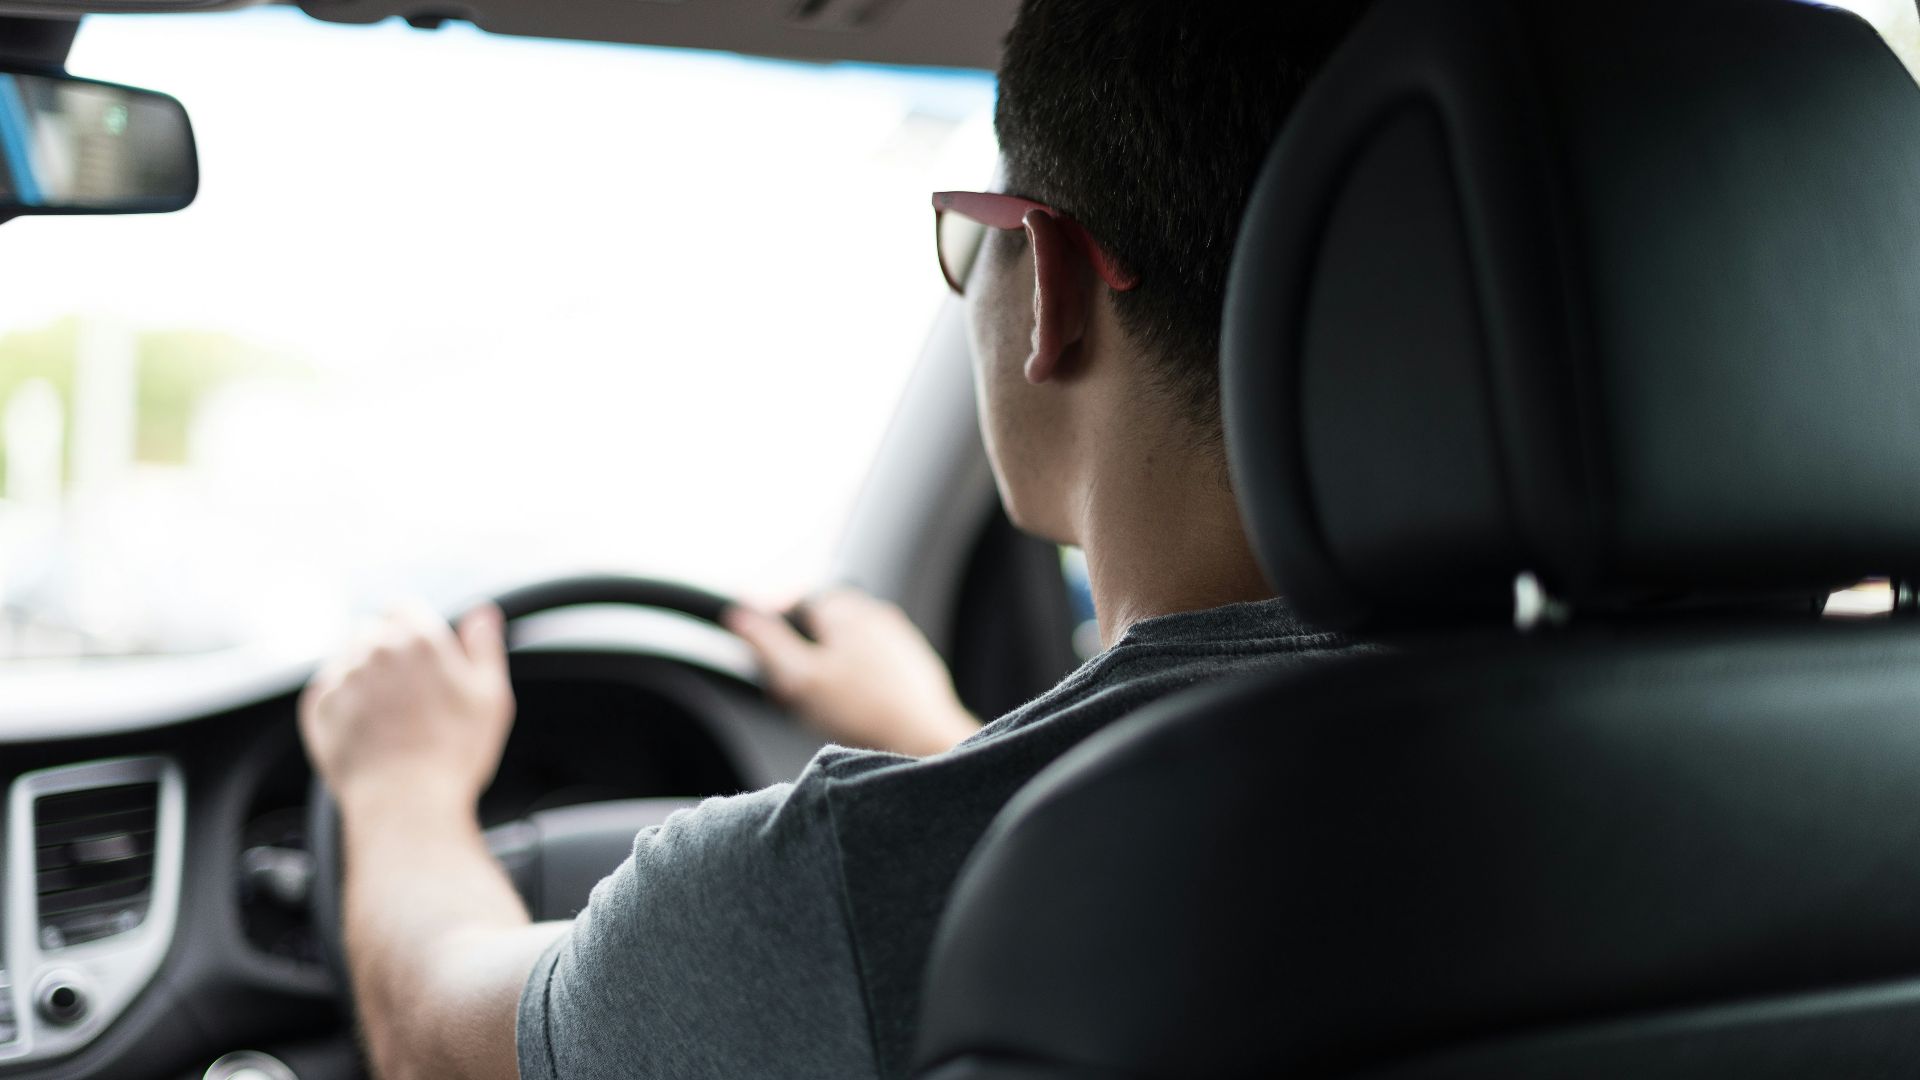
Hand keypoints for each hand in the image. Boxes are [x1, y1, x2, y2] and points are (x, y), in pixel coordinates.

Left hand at [299, 602, 515, 812]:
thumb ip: (484, 646)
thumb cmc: (453, 755)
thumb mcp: (490, 696)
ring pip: (347, 659)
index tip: (419, 656)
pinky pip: (327, 690)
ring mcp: (342, 677)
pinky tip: (366, 729)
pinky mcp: (318, 707)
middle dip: (386, 653)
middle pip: (372, 631)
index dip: (412, 628)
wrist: (405, 804)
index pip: (403, 607)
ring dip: (362, 676)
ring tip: (387, 716)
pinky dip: (342, 703)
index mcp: (418, 639)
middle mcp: (374, 650)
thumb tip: (482, 613)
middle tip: (407, 694)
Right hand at [725, 589, 979, 756]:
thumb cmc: (864, 712)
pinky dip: (855, 681)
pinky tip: (853, 710)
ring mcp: (897, 637)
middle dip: (801, 653)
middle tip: (791, 690)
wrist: (925, 740)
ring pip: (845, 646)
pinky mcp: (912, 663)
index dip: (772, 628)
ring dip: (827, 669)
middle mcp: (874, 614)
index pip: (794, 602)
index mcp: (844, 609)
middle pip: (820, 626)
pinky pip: (871, 665)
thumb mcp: (799, 678)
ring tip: (821, 705)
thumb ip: (766, 642)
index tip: (764, 656)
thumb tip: (739, 615)